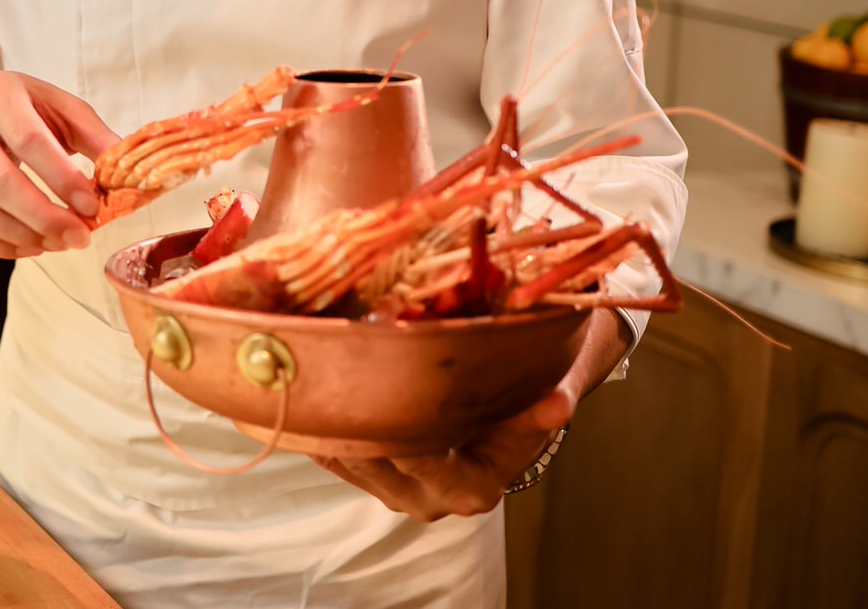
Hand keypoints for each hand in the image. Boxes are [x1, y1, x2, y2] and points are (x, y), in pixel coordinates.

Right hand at [0, 71, 118, 258]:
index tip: (92, 205)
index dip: (62, 178)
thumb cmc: (14, 108)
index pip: (28, 140)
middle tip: (79, 236)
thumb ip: (92, 133)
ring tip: (59, 242)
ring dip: (23, 236)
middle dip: (44, 217)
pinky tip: (31, 246)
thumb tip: (126, 168)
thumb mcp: (54, 104)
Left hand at [311, 310, 627, 519]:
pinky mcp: (370, 475)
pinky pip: (331, 455)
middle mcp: (431, 498)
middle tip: (329, 369)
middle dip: (352, 418)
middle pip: (375, 462)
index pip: (423, 461)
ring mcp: (394, 490)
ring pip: (347, 461)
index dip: (398, 428)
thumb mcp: (544, 396)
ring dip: (331, 420)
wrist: (513, 405)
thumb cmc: (529, 393)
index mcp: (473, 488)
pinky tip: (308, 388)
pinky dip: (320, 425)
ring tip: (315, 370)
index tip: (373, 389)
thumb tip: (559, 403)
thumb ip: (545, 407)